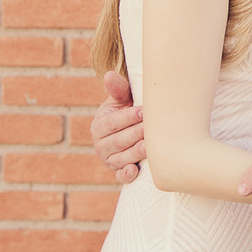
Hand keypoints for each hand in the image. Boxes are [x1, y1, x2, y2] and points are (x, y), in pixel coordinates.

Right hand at [90, 70, 144, 184]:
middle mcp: (100, 144)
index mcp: (99, 125)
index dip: (127, 117)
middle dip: (135, 134)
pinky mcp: (118, 171)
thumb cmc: (129, 110)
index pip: (112, 122)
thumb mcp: (122, 99)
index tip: (143, 111)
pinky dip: (126, 175)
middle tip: (151, 129)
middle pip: (118, 141)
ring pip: (121, 158)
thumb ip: (118, 90)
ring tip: (148, 147)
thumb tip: (109, 75)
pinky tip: (134, 171)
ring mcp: (109, 160)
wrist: (133, 129)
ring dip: (134, 153)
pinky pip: (120, 176)